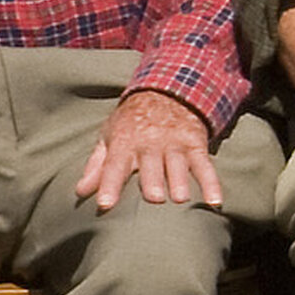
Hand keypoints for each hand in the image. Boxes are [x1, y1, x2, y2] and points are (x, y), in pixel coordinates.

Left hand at [75, 92, 221, 212]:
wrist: (168, 90)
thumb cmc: (133, 122)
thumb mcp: (111, 136)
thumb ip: (97, 166)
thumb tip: (80, 192)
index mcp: (125, 142)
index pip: (115, 165)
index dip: (110, 184)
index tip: (105, 204)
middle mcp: (150, 143)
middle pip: (151, 165)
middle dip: (153, 181)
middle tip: (154, 199)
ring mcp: (175, 143)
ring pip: (178, 164)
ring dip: (180, 180)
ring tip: (181, 198)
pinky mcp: (196, 144)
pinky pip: (205, 165)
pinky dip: (211, 183)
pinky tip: (214, 201)